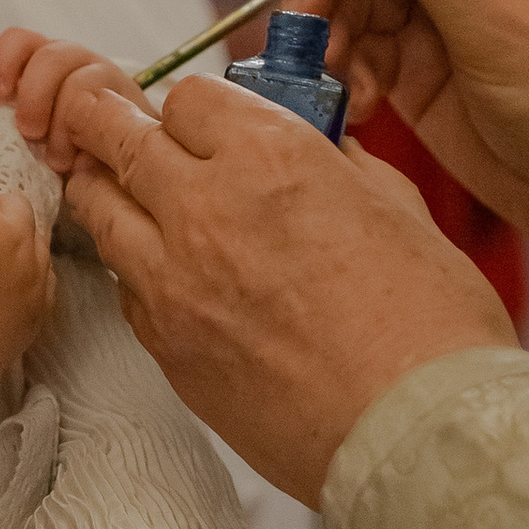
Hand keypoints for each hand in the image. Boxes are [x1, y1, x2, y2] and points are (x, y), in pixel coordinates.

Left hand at [0, 27, 137, 174]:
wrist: (111, 174)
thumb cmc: (60, 158)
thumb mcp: (29, 136)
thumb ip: (13, 123)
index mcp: (43, 65)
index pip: (21, 41)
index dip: (5, 60)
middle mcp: (75, 64)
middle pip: (50, 55)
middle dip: (35, 95)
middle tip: (30, 134)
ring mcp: (106, 80)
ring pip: (82, 81)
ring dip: (64, 120)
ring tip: (58, 159)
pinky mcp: (131, 104)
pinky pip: (110, 106)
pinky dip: (90, 133)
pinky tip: (83, 160)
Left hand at [49, 67, 514, 505]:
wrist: (413, 433)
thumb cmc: (430, 325)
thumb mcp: (399, 209)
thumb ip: (341, 168)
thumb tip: (322, 151)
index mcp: (271, 156)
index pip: (189, 96)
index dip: (198, 107)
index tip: (205, 120)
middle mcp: (205, 207)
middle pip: (115, 136)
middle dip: (108, 122)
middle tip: (103, 119)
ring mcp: (173, 281)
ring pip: (98, 208)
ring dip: (110, 192)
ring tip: (126, 193)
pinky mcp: (164, 346)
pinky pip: (126, 287)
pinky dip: (136, 270)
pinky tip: (167, 276)